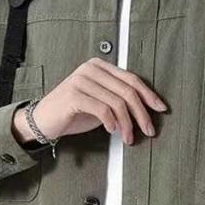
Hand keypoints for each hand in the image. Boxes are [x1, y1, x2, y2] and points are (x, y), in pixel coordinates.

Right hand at [13, 57, 166, 145]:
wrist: (44, 120)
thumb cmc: (74, 112)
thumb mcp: (101, 103)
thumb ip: (119, 100)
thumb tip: (147, 109)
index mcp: (100, 66)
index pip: (131, 79)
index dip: (148, 95)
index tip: (161, 108)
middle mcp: (91, 69)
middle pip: (127, 91)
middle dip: (142, 113)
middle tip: (149, 129)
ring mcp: (81, 80)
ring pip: (117, 102)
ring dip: (127, 124)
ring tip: (129, 137)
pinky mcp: (74, 95)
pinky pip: (102, 109)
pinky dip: (112, 122)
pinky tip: (112, 131)